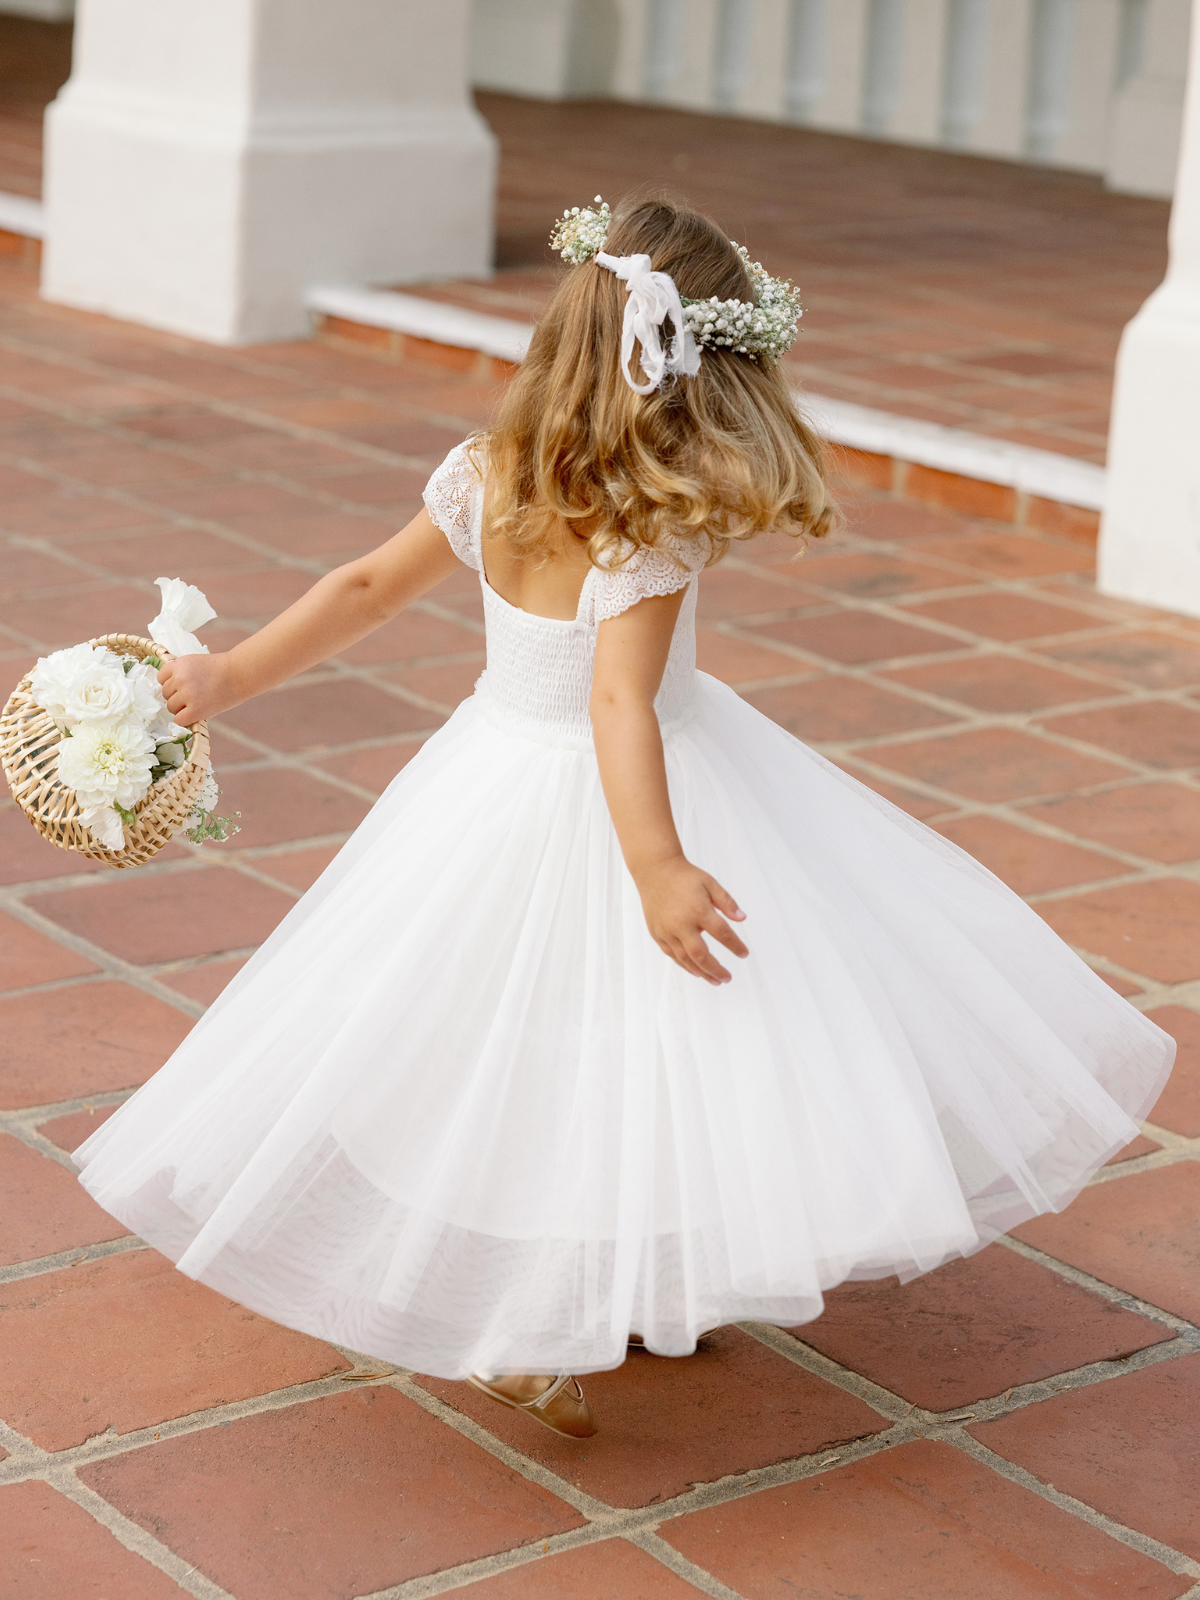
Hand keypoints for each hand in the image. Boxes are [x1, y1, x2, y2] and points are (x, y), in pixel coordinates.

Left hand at [157, 653, 242, 725]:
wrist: (240, 674)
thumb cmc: (222, 669)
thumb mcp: (196, 662)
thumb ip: (181, 672)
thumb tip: (169, 690)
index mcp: (179, 664)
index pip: (161, 678)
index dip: (172, 683)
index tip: (184, 685)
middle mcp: (180, 678)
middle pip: (166, 694)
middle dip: (178, 696)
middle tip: (195, 695)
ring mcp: (187, 694)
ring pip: (171, 707)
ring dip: (181, 708)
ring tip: (198, 703)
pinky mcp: (196, 710)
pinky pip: (179, 720)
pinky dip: (186, 719)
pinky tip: (196, 714)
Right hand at [636, 856, 747, 984]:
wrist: (655, 871)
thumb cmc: (685, 877)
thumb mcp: (710, 883)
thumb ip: (727, 902)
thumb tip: (742, 918)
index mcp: (698, 910)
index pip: (722, 933)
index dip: (735, 946)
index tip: (744, 953)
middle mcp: (681, 924)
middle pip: (701, 955)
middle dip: (716, 969)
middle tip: (727, 978)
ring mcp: (667, 931)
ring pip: (685, 959)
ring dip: (702, 972)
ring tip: (715, 980)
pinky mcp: (657, 934)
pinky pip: (672, 955)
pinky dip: (685, 965)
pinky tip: (695, 971)